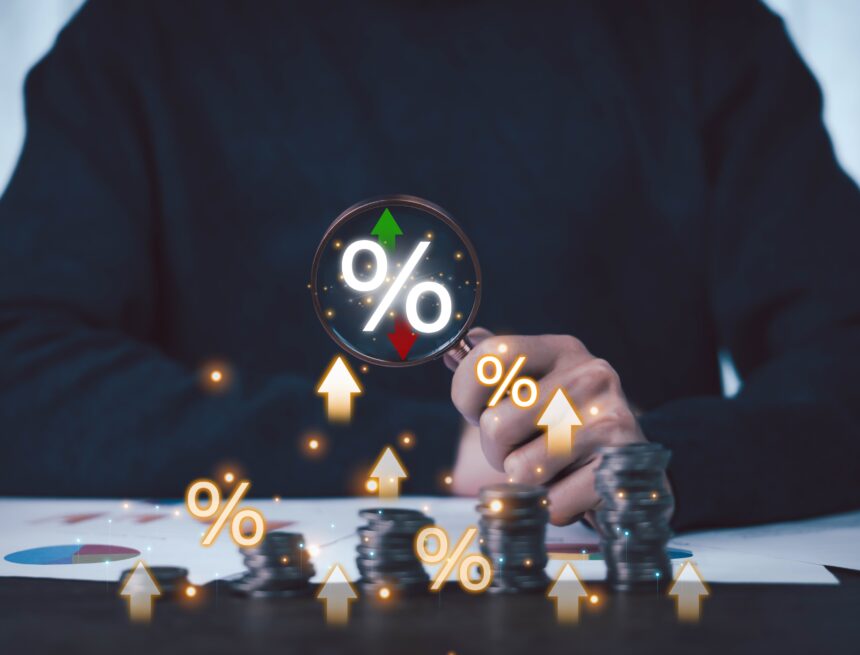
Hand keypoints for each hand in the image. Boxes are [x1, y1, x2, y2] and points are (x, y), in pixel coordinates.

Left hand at [449, 328, 647, 524]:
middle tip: (526, 448)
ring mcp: (608, 419)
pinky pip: (551, 502)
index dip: (466, 392)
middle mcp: (589, 375)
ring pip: (519, 469)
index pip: (489, 356)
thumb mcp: (534, 387)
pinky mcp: (619, 466)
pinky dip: (555, 505)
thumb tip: (457, 348)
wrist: (635, 471)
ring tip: (554, 467)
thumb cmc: (566, 427)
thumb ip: (495, 369)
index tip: (477, 411)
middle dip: (497, 451)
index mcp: (562, 349)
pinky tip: (575, 488)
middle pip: (494, 425)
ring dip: (525, 481)